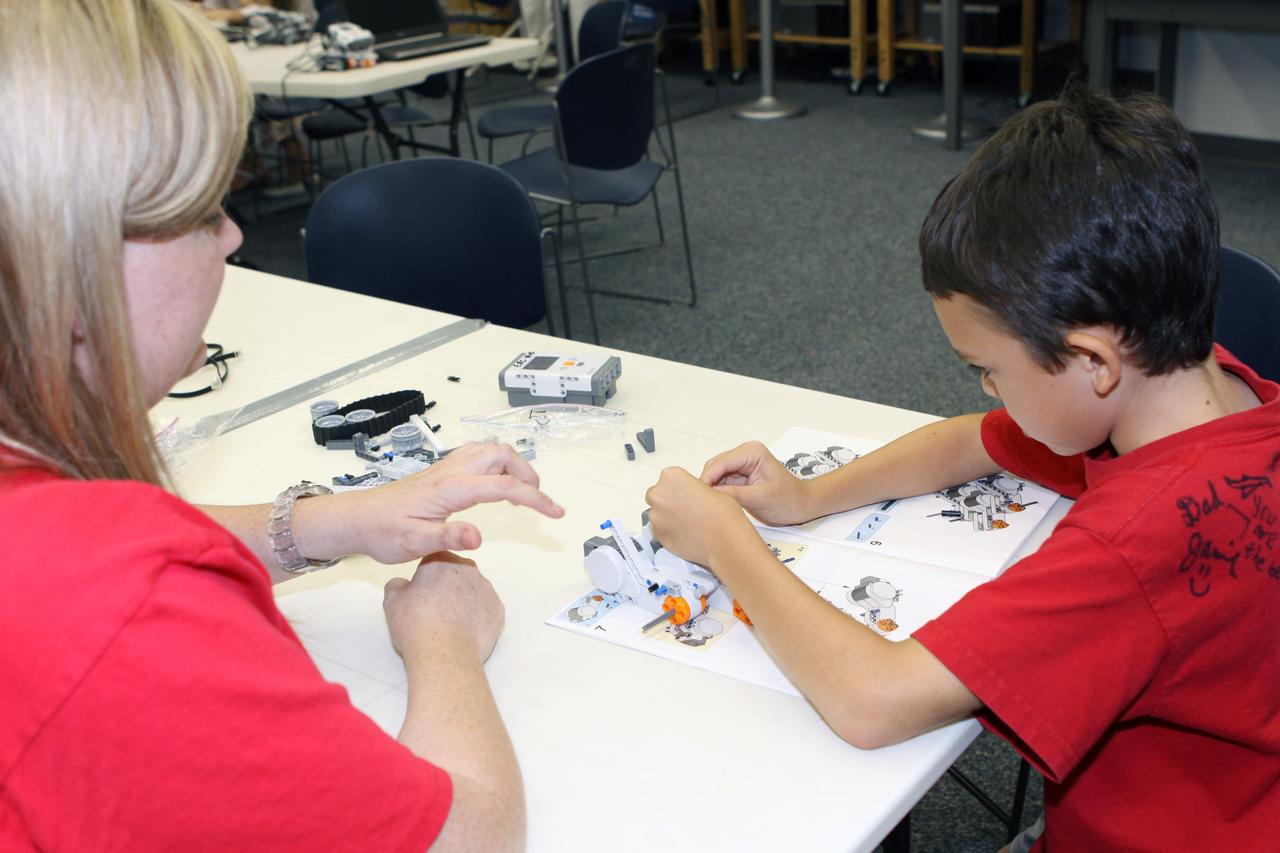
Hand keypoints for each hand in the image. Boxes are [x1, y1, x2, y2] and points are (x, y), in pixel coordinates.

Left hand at [302, 441, 563, 563]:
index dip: (535, 498)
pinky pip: (479, 456)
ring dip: (514, 466)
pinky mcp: (443, 471)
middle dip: (528, 474)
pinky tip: (498, 487)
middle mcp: (451, 471)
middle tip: (539, 502)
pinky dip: (499, 466)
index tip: (556, 512)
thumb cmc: (382, 531)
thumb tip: (478, 537)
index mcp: (449, 488)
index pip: (504, 486)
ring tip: (524, 494)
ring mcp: (447, 468)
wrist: (358, 519)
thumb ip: (447, 538)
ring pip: (492, 450)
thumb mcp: (413, 543)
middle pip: (503, 455)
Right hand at [383, 553, 503, 663]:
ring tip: (448, 624)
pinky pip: (485, 609)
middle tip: (432, 610)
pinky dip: (477, 617)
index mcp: (440, 560)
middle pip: (455, 573)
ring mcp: (487, 589)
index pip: (433, 559)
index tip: (420, 594)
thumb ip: (396, 586)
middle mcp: (468, 568)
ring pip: (472, 591)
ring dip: (462, 601)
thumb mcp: (392, 602)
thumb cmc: (416, 625)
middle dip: (445, 586)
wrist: (446, 654)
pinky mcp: (498, 609)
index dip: (425, 577)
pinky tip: (464, 631)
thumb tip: (401, 584)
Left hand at [644, 467, 754, 566]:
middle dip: (667, 501)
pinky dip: (667, 531)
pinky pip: (658, 530)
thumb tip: (688, 496)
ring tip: (686, 524)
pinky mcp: (657, 535)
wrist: (725, 540)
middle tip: (685, 509)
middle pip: (656, 494)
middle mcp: (659, 494)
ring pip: (656, 514)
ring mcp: (655, 516)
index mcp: (672, 476)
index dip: (679, 487)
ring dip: (666, 517)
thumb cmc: (723, 512)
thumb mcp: (709, 488)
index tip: (688, 495)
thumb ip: (691, 488)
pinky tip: (683, 534)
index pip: (668, 478)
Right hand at [699, 441, 814, 525]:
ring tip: (703, 506)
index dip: (707, 479)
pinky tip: (712, 505)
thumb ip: (735, 495)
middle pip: (714, 467)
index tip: (698, 497)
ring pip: (715, 475)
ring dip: (710, 489)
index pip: (721, 463)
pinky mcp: (739, 477)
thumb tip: (710, 495)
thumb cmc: (789, 500)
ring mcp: (741, 465)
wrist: (802, 506)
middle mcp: (744, 454)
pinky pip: (720, 483)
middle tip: (698, 504)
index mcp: (751, 452)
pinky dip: (716, 493)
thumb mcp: (761, 498)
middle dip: (706, 484)